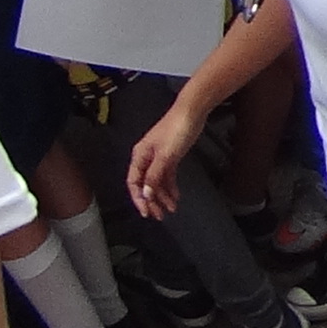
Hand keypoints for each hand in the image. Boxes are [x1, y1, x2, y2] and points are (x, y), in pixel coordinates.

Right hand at [124, 98, 208, 224]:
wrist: (192, 112)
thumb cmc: (177, 130)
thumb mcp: (166, 155)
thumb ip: (155, 175)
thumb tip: (145, 193)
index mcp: (140, 156)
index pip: (134, 182)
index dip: (138, 199)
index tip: (146, 212)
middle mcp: (146, 158)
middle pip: (145, 184)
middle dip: (152, 201)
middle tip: (159, 215)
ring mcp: (159, 157)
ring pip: (157, 181)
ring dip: (163, 196)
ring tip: (171, 209)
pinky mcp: (170, 156)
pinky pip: (167, 175)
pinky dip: (170, 186)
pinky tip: (175, 196)